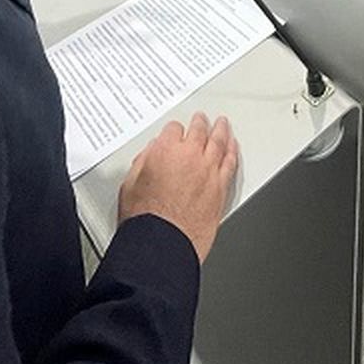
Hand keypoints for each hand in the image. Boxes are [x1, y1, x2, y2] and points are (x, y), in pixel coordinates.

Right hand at [118, 113, 238, 262]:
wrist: (162, 244)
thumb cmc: (145, 220)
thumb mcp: (129, 184)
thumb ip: (142, 163)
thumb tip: (150, 154)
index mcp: (164, 151)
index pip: (173, 130)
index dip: (174, 130)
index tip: (175, 132)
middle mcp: (189, 157)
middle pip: (199, 131)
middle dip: (200, 122)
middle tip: (201, 118)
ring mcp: (208, 171)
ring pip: (218, 142)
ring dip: (221, 131)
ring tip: (222, 124)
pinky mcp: (220, 187)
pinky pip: (230, 162)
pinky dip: (232, 151)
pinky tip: (233, 147)